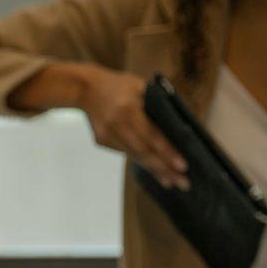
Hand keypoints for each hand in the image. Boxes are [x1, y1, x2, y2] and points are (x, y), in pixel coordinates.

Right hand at [77, 67, 187, 189]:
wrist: (84, 89)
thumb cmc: (118, 85)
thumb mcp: (140, 87)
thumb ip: (157, 104)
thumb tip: (179, 124)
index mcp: (128, 110)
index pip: (152, 136)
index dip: (167, 152)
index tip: (183, 166)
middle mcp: (117, 125)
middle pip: (144, 152)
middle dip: (164, 169)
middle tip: (183, 182)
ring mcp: (107, 136)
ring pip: (135, 156)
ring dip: (154, 170)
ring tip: (170, 182)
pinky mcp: (102, 141)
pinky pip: (125, 152)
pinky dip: (141, 160)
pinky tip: (153, 168)